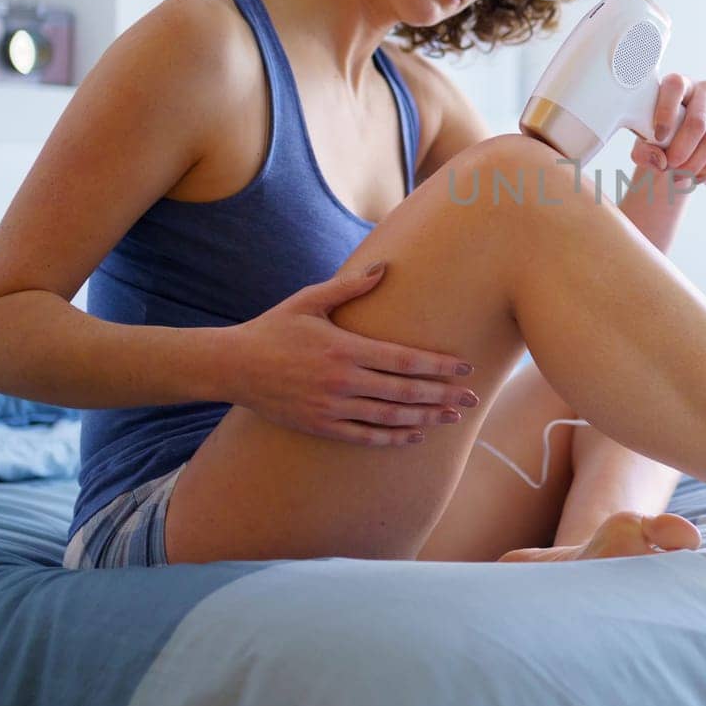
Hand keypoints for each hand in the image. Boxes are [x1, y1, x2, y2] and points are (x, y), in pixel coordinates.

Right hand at [223, 261, 477, 446]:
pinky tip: (415, 436)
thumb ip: (349, 287)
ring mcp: (331, 407)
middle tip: (474, 399)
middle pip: (405, 392)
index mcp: (344, 348)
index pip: (403, 360)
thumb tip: (385, 267)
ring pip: (389, 417)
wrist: (232, 367)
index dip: (438, 366)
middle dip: (443, 396)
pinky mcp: (320, 426)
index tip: (465, 368)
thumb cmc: (274, 328)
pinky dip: (392, 438)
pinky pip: (364, 437)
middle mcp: (342, 381)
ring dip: (426, 419)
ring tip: (454, 419)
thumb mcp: (309, 300)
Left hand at [630, 73, 705, 181]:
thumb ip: (644, 152)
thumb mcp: (645, 145)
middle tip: (670, 168)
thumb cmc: (662, 140)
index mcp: (678, 84)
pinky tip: (699, 176)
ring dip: (696, 165)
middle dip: (682, 152)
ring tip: (682, 176)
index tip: (658, 137)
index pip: (675, 87)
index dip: (666, 112)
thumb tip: (659, 160)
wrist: (684, 148)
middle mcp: (704, 88)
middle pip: (697, 122)